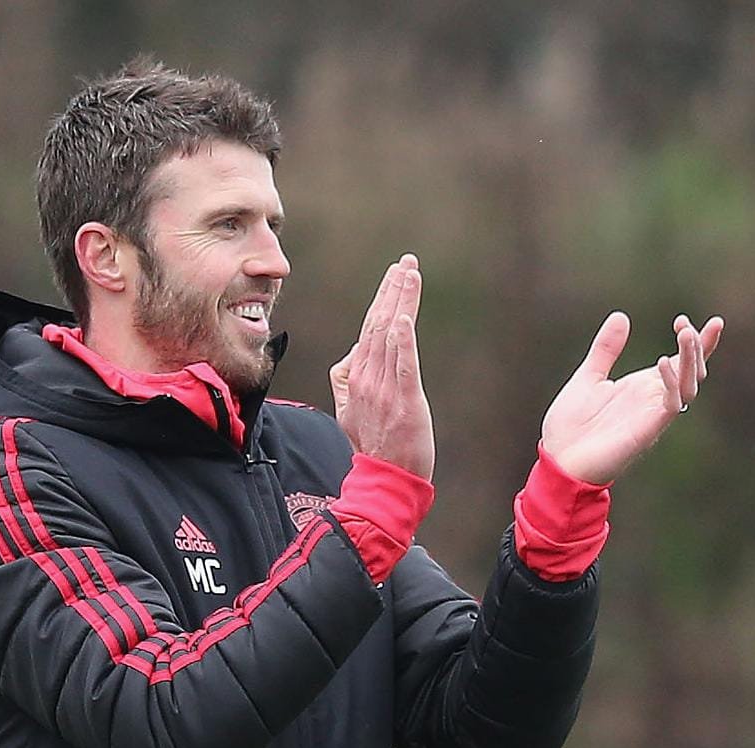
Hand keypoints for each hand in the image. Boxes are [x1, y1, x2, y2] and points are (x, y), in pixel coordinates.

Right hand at [329, 254, 435, 479]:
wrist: (383, 479)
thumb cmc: (372, 446)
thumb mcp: (347, 411)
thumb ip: (345, 380)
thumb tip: (349, 355)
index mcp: (355, 377)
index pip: (368, 329)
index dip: (382, 299)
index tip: (395, 275)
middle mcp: (367, 378)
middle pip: (378, 324)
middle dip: (392, 290)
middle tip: (405, 262)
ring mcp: (384, 389)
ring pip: (391, 336)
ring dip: (401, 302)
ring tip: (409, 274)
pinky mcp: (404, 401)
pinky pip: (402, 365)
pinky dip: (403, 340)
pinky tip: (405, 317)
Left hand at [541, 311, 724, 483]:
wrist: (558, 461)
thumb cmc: (571, 426)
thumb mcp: (588, 378)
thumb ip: (605, 350)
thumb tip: (621, 316)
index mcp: (642, 388)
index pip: (680, 362)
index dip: (694, 342)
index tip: (687, 319)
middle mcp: (653, 400)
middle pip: (693, 371)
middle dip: (697, 347)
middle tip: (686, 325)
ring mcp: (653, 415)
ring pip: (690, 385)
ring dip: (692, 360)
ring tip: (685, 333)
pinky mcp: (648, 429)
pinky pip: (672, 404)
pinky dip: (673, 383)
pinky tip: (663, 362)